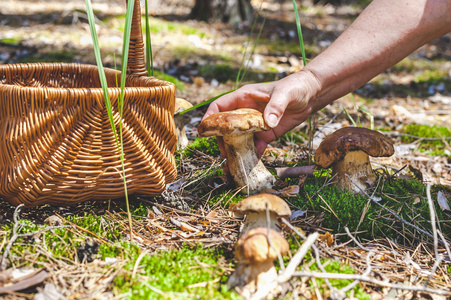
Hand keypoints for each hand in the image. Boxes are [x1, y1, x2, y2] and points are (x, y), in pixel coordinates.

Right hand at [203, 70, 320, 155]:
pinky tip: (249, 165)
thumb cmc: (295, 87)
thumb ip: (275, 106)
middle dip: (221, 140)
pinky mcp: (266, 134)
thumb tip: (267, 122)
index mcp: (244, 97)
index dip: (210, 117)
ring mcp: (255, 124)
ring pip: (238, 139)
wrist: (311, 95)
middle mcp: (246, 111)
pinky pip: (255, 146)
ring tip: (231, 164)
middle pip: (226, 127)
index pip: (220, 106)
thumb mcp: (285, 94)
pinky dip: (251, 156)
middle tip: (223, 153)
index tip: (204, 131)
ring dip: (234, 151)